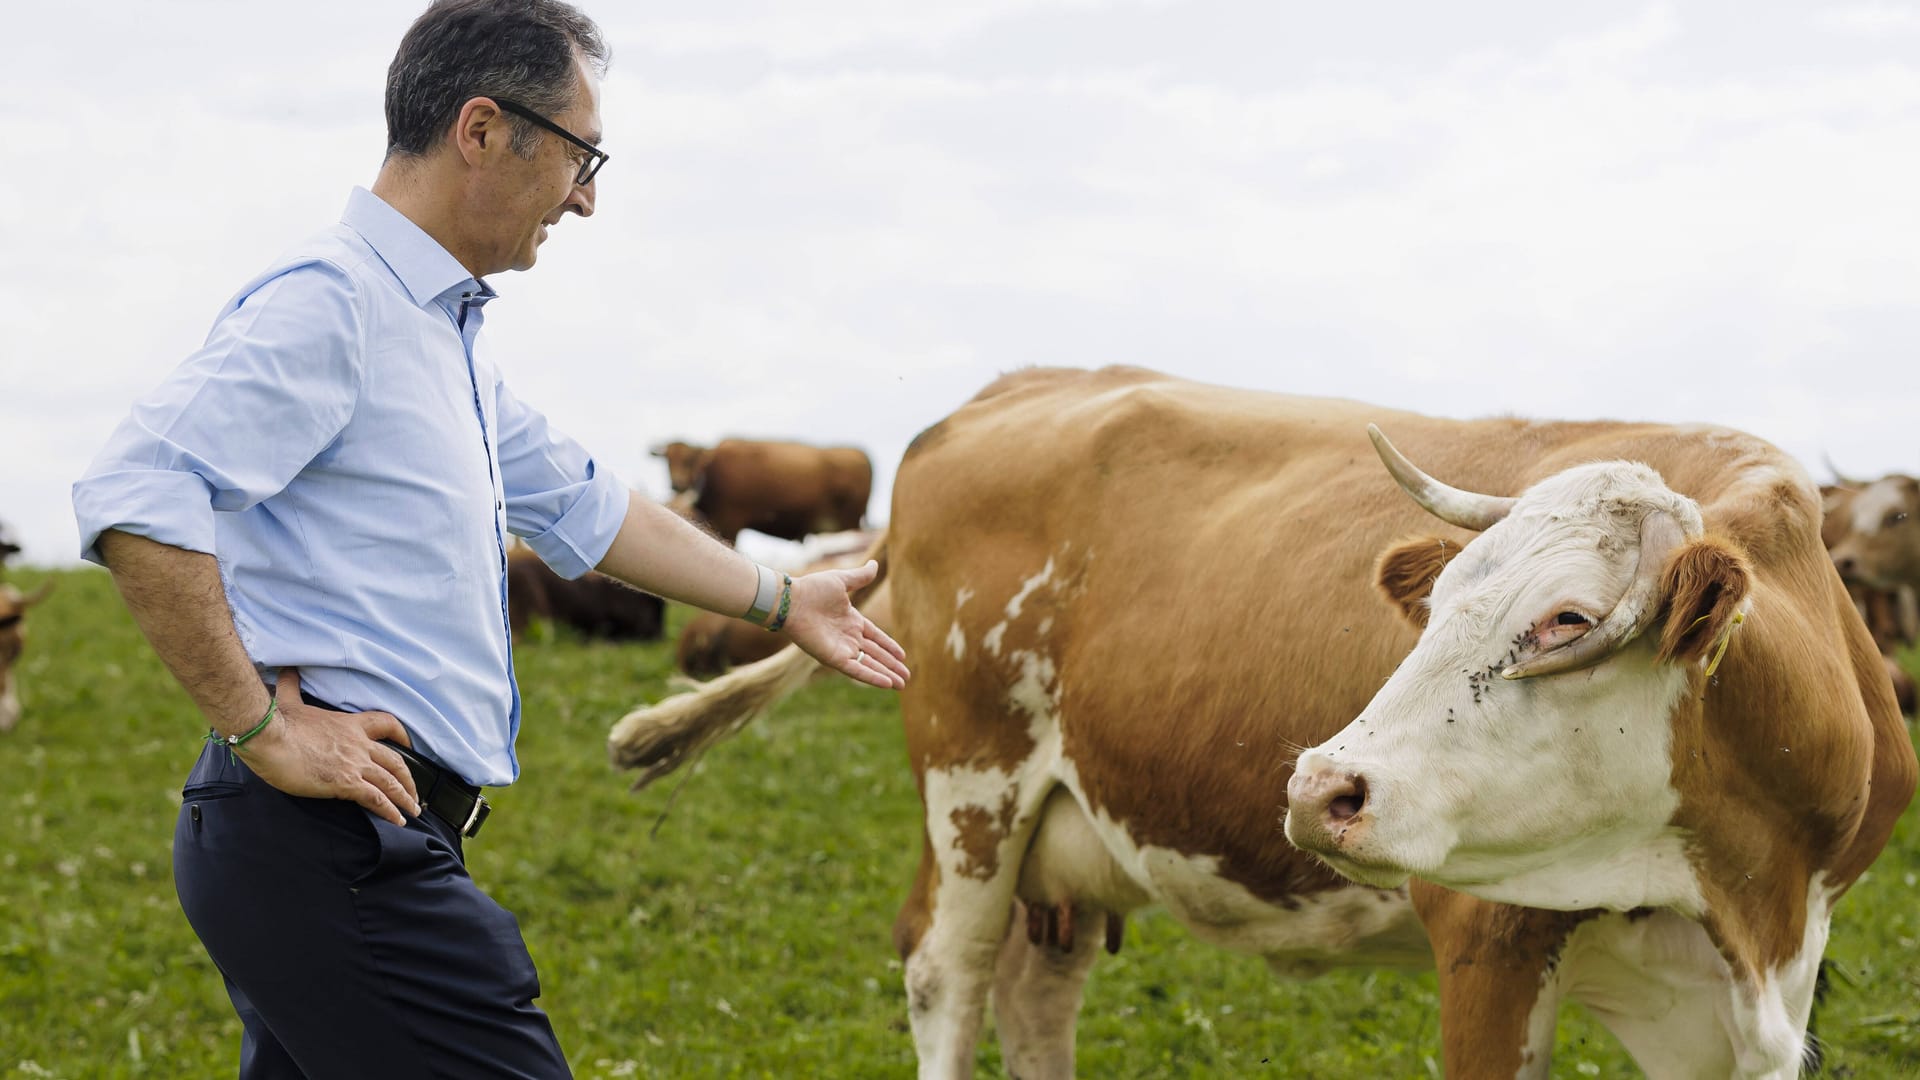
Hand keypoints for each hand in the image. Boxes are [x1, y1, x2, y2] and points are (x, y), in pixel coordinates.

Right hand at [234, 669, 422, 825]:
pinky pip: (377, 799)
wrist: (269, 737)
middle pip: (396, 760)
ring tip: (412, 810)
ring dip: (405, 798)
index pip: (386, 724)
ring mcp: (355, 764)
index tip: (409, 745)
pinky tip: (397, 820)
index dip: (401, 734)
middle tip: (414, 791)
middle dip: (408, 778)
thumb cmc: (277, 723)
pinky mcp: (346, 783)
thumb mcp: (289, 700)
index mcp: (349, 725)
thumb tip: (287, 671)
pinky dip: (390, 811)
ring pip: (391, 782)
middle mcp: (358, 744)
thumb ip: (292, 686)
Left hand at [781, 560, 909, 688]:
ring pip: (869, 665)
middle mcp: (848, 637)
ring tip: (902, 685)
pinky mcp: (833, 658)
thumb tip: (874, 564)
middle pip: (875, 654)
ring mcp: (841, 649)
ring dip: (886, 675)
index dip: (889, 646)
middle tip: (907, 677)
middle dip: (892, 665)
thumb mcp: (841, 580)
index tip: (903, 655)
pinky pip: (857, 670)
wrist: (791, 601)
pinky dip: (872, 677)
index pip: (875, 637)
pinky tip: (887, 684)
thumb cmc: (812, 589)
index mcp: (851, 620)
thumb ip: (860, 577)